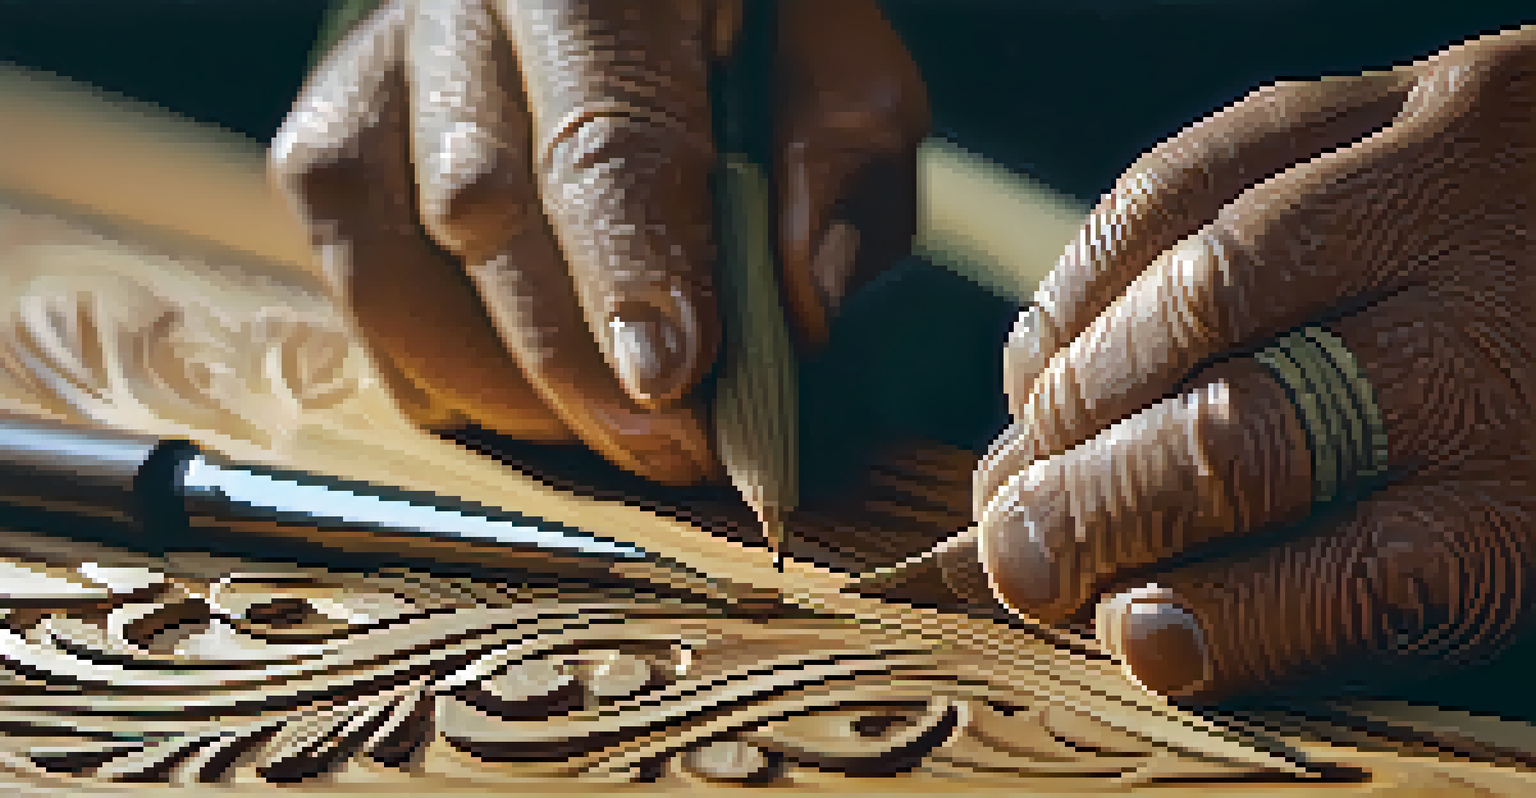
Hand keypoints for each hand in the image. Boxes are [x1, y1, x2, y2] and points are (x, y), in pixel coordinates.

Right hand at [269, 0, 926, 484]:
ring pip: (387, 260)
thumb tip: (797, 299)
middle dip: (571, 358)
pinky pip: (357, 291)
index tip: (667, 377)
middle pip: (479, 201)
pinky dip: (438, 371)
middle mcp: (464, 3)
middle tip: (666, 446)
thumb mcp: (842, 79)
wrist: (642, 8)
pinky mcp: (332, 142)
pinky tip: (526, 392)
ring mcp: (378, 70)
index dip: (626, 266)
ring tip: (604, 431)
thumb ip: (837, 164)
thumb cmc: (755, 44)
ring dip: (499, 382)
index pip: (599, 127)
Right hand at [870, 26, 1535, 704]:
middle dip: (1102, 506)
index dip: (1221, 621)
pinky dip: (1087, 276)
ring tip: (1020, 460)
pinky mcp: (1396, 94)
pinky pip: (1190, 174)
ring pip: (1203, 293)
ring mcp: (1454, 180)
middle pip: (1254, 434)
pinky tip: (1049, 351)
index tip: (1128, 638)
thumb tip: (1143, 625)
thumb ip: (1352, 587)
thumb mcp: (1521, 531)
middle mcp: (1514, 326)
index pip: (1373, 581)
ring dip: (1074, 392)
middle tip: (1013, 555)